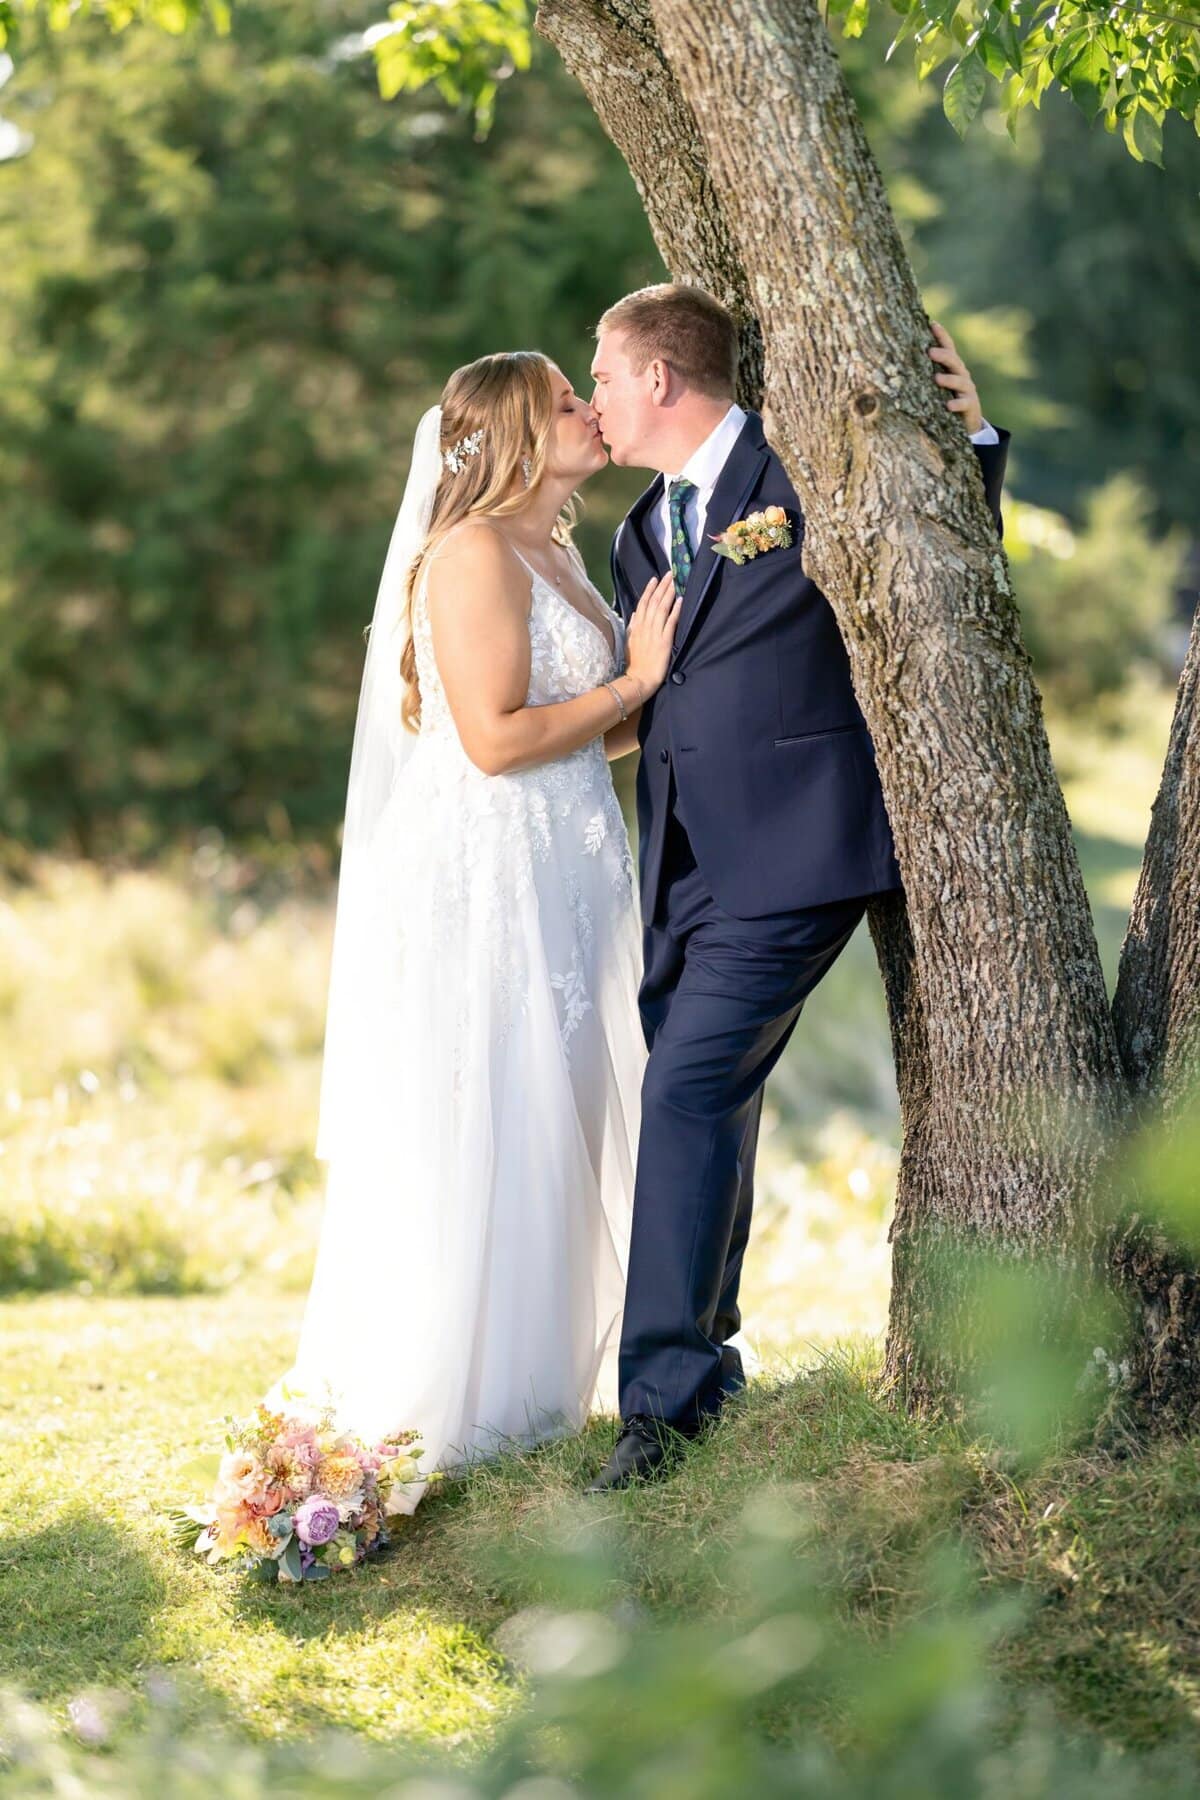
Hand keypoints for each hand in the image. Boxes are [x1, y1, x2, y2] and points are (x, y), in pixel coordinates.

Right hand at [625, 571, 681, 698]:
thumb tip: (635, 613)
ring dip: (669, 593)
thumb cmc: (635, 663)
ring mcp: (655, 633)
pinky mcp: (664, 641)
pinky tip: (680, 600)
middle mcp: (645, 627)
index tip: (655, 579)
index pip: (643, 603)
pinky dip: (675, 610)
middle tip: (670, 573)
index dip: (649, 590)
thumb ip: (633, 626)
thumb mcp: (630, 642)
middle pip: (654, 601)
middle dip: (662, 586)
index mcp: (637, 626)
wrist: (639, 679)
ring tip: (675, 581)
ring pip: (662, 608)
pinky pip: (670, 622)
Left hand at [929, 321, 982, 435]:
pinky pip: (964, 404)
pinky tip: (948, 405)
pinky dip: (957, 404)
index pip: (949, 348)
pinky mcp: (970, 405)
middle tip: (930, 352)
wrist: (966, 420)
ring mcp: (967, 390)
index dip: (942, 336)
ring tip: (937, 378)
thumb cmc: (944, 398)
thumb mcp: (935, 384)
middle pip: (954, 361)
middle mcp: (961, 375)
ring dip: (949, 379)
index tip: (933, 324)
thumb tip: (897, 360)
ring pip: (960, 381)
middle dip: (943, 355)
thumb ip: (924, 371)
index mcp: (952, 367)